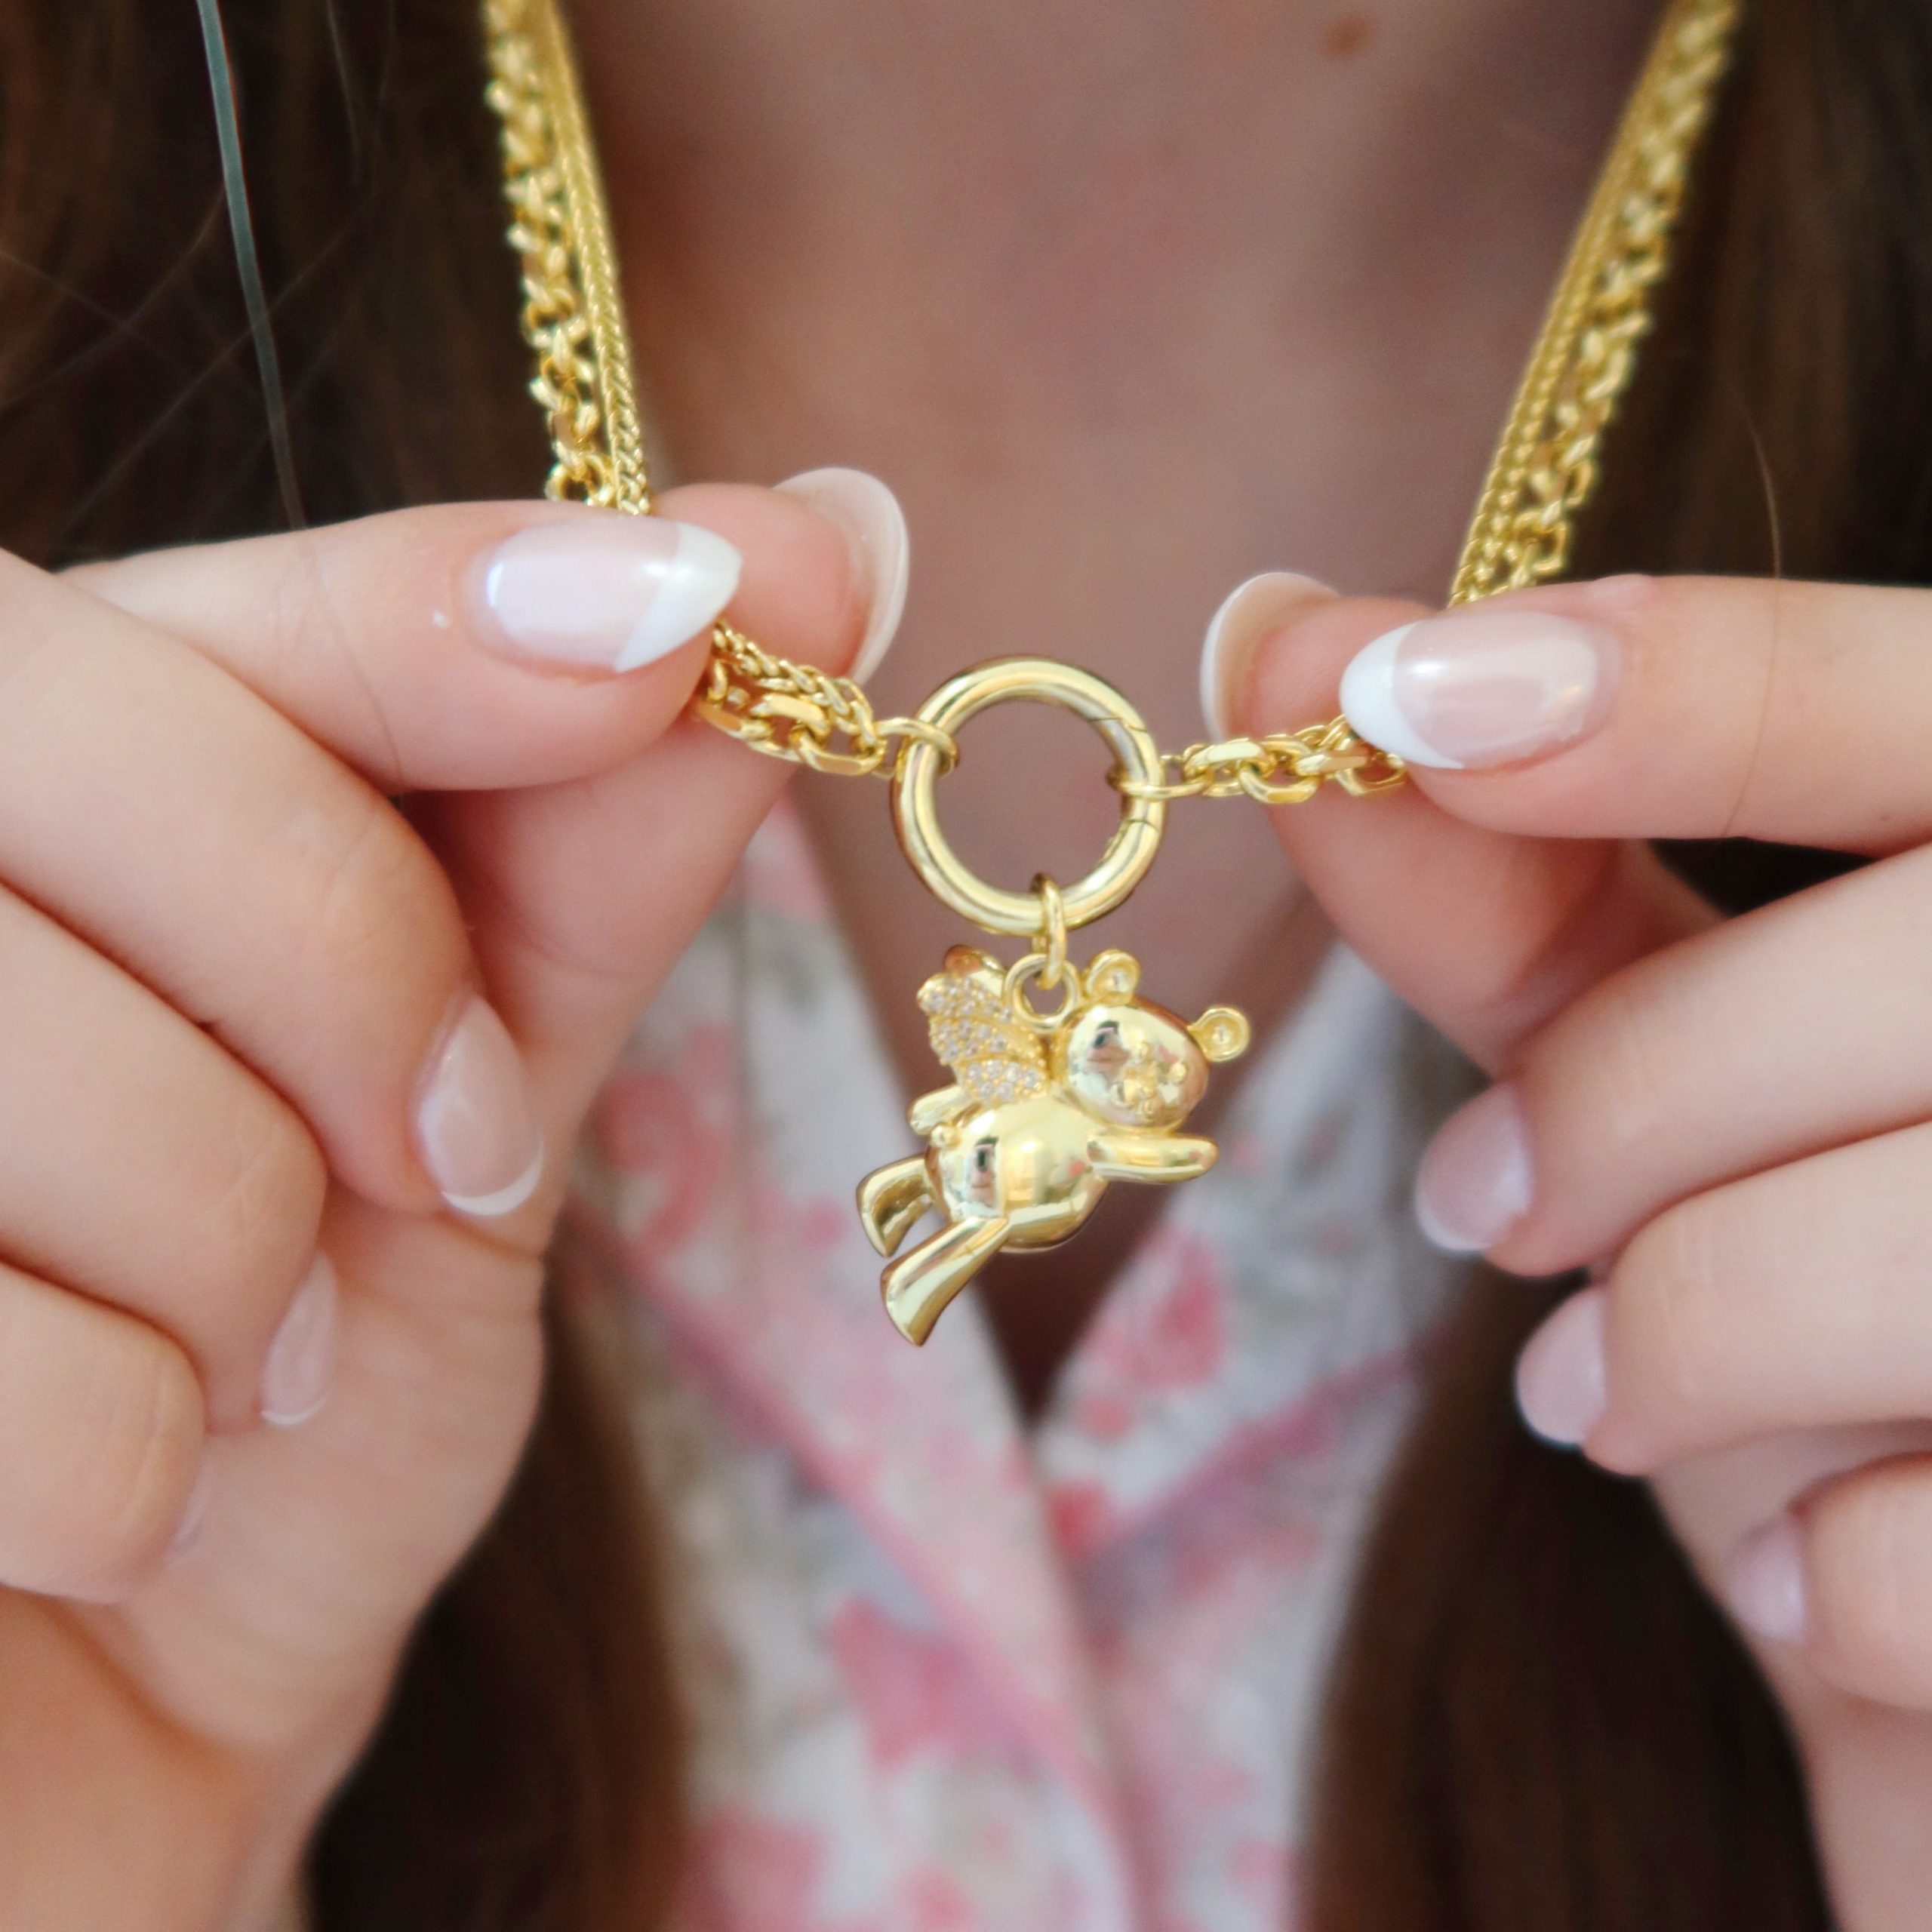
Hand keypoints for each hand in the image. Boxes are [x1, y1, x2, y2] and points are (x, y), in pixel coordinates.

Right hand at [0, 482, 886, 1928]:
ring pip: (59, 1065)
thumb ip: (597, 839)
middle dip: (356, 970)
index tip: (708, 614)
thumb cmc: (299, 1398)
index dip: (452, 602)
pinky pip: (7, 1363)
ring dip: (246, 1264)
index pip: (223, 605)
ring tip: (244, 1350)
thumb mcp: (478, 1107)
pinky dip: (138, 1467)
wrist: (127, 1711)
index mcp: (39, 789)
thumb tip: (833, 536)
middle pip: (100, 744)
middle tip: (433, 1150)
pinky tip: (121, 1491)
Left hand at [1211, 569, 1931, 1928]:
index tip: (1378, 691)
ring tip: (1609, 1392)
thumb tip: (1270, 638)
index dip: (1665, 681)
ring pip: (1871, 1266)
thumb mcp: (1674, 1082)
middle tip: (1485, 1207)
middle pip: (1875, 989)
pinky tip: (1816, 1565)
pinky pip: (1929, 1554)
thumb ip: (1512, 882)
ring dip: (1668, 1348)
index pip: (1906, 704)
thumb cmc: (1825, 1330)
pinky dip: (1815, 1575)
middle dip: (1610, 1107)